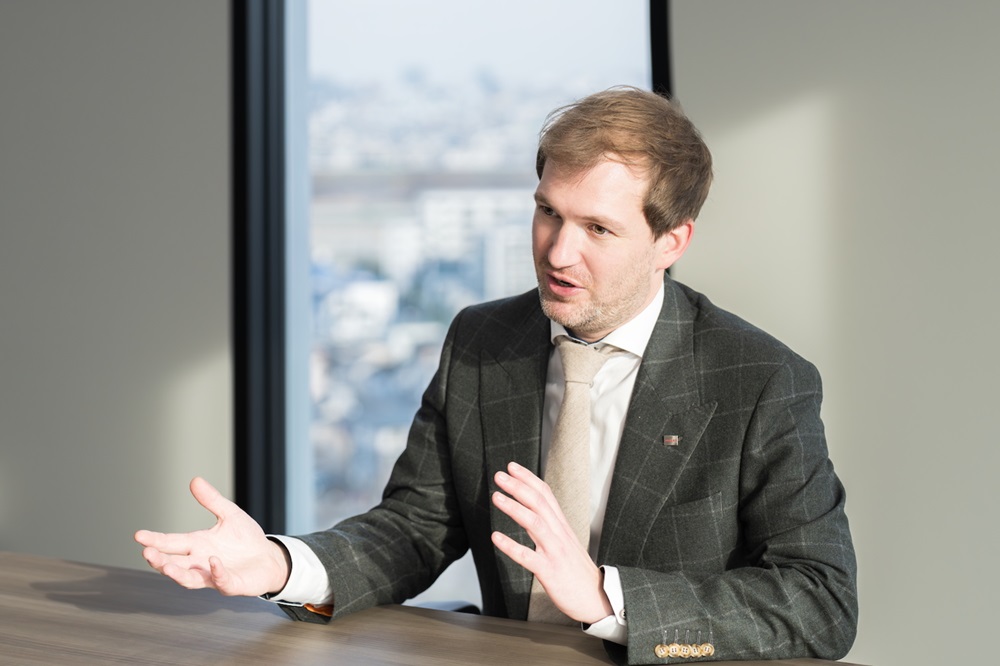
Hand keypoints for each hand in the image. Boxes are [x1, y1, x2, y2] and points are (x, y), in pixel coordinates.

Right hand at [134, 477, 289, 596]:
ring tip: (165, 566)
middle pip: (174, 563)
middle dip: (159, 560)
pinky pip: (221, 581)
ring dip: (177, 574)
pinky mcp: (231, 584)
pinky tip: (213, 562)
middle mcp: (200, 562)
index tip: (138, 535)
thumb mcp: (229, 514)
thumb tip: (195, 480)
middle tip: (147, 553)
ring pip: (189, 579)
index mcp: (197, 544)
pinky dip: (216, 572)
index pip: (171, 542)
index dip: (155, 539)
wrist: (269, 557)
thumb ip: (212, 500)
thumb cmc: (246, 539)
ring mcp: (213, 575)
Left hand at [490, 462, 612, 623]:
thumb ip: (551, 525)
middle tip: (499, 475)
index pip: (546, 494)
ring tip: (496, 497)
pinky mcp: (549, 571)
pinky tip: (495, 537)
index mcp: (562, 526)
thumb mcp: (567, 542)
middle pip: (539, 503)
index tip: (512, 467)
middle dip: (518, 486)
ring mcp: (555, 552)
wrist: (598, 599)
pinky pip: (528, 556)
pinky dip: (510, 546)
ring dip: (514, 508)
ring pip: (535, 523)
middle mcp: (559, 534)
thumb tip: (532, 510)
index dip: (528, 479)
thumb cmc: (577, 571)